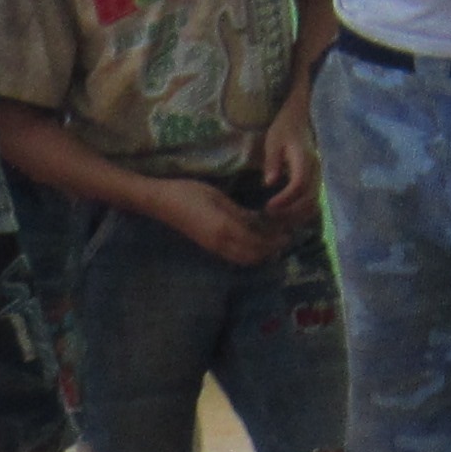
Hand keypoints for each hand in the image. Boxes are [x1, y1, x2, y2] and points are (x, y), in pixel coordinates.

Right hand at [155, 176, 285, 265]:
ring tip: (272, 242)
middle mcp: (221, 244)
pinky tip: (253, 241)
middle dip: (270, 250)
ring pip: (243, 259)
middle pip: (253, 256)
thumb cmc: (188, 192)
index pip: (257, 242)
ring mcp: (214, 248)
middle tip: (284, 238)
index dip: (275, 240)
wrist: (161, 202)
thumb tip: (261, 221)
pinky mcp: (209, 247)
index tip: (289, 232)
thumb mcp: (219, 197)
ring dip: (260, 254)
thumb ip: (239, 212)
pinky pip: (234, 256)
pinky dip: (248, 252)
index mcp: (225, 228)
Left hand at [259, 102, 322, 219]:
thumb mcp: (273, 141)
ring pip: (313, 205)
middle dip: (288, 212)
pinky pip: (312, 204)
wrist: (301, 119)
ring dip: (295, 216)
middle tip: (268, 216)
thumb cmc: (285, 129)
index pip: (299, 185)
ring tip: (275, 219)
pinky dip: (300, 214)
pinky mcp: (317, 183)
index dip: (285, 199)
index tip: (268, 206)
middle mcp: (317, 171)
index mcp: (305, 159)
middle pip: (308, 200)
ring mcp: (319, 178)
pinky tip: (284, 216)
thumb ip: (272, 162)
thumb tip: (269, 183)